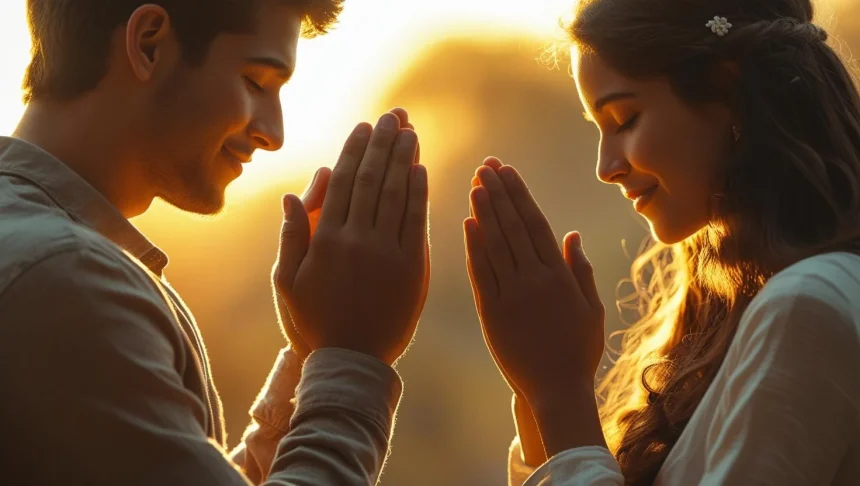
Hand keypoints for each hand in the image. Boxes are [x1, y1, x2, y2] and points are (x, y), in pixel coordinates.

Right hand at [274, 111, 429, 365]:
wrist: (351, 362)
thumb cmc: (314, 323)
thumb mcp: (287, 283)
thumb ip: (291, 236)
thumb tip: (293, 193)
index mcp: (325, 240)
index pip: (342, 182)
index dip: (354, 151)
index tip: (364, 127)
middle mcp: (357, 239)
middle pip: (372, 179)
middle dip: (382, 144)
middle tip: (392, 116)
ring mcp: (387, 252)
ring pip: (396, 194)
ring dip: (403, 159)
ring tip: (410, 131)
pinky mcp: (413, 268)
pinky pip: (416, 222)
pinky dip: (419, 193)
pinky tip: (421, 170)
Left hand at [464, 158, 604, 405]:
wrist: (556, 389)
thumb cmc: (578, 351)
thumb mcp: (590, 309)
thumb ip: (579, 270)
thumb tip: (571, 234)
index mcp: (559, 276)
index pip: (535, 224)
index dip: (520, 194)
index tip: (507, 171)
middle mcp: (534, 279)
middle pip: (513, 227)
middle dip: (498, 193)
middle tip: (485, 166)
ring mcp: (511, 295)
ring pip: (495, 244)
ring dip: (484, 211)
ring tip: (475, 185)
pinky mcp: (491, 312)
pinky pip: (481, 273)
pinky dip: (474, 247)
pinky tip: (467, 224)